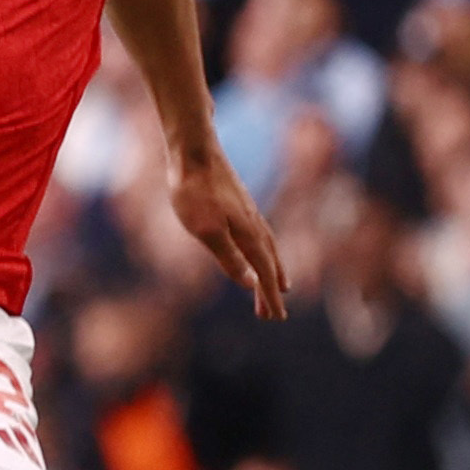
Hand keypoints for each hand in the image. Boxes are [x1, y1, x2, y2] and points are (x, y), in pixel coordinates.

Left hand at [171, 144, 290, 319]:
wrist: (193, 151)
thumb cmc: (194, 191)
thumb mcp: (205, 230)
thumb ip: (229, 257)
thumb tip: (251, 284)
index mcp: (248, 235)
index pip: (263, 273)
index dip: (269, 296)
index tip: (276, 318)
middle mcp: (254, 225)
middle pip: (268, 264)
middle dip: (271, 290)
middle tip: (272, 316)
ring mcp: (248, 213)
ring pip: (267, 249)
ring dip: (271, 271)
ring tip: (275, 287)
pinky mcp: (239, 204)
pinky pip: (260, 235)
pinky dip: (264, 251)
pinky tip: (256, 251)